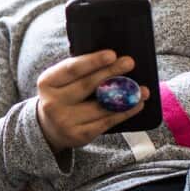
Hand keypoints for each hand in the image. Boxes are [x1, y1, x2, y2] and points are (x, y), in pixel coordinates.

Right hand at [35, 50, 149, 149]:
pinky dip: (124, 112)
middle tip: (129, 62)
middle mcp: (53, 102)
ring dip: (125, 96)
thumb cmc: (61, 96)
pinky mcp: (79, 135)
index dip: (93, 61)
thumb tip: (111, 59)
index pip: (72, 69)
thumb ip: (77, 71)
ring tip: (142, 88)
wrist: (48, 128)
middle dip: (111, 72)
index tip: (112, 54)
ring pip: (101, 106)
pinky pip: (107, 122)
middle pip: (87, 85)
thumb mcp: (59, 81)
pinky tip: (136, 104)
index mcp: (47, 82)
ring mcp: (65, 121)